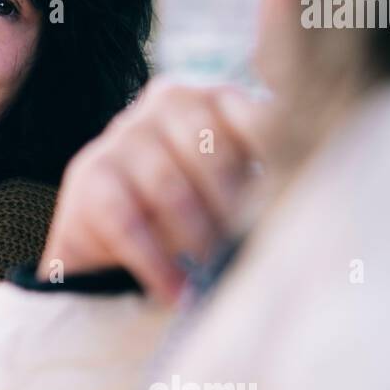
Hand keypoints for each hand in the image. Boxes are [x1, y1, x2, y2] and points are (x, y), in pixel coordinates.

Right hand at [37, 77, 269, 303]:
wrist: (104, 236)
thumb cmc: (185, 211)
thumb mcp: (230, 187)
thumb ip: (263, 181)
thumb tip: (300, 213)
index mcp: (211, 98)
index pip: (248, 116)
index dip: (271, 156)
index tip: (290, 195)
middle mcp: (166, 103)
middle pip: (209, 148)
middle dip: (231, 207)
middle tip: (248, 250)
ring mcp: (123, 135)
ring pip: (168, 184)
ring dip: (194, 237)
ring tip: (211, 274)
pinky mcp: (89, 174)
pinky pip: (125, 219)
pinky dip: (153, 261)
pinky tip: (175, 291)